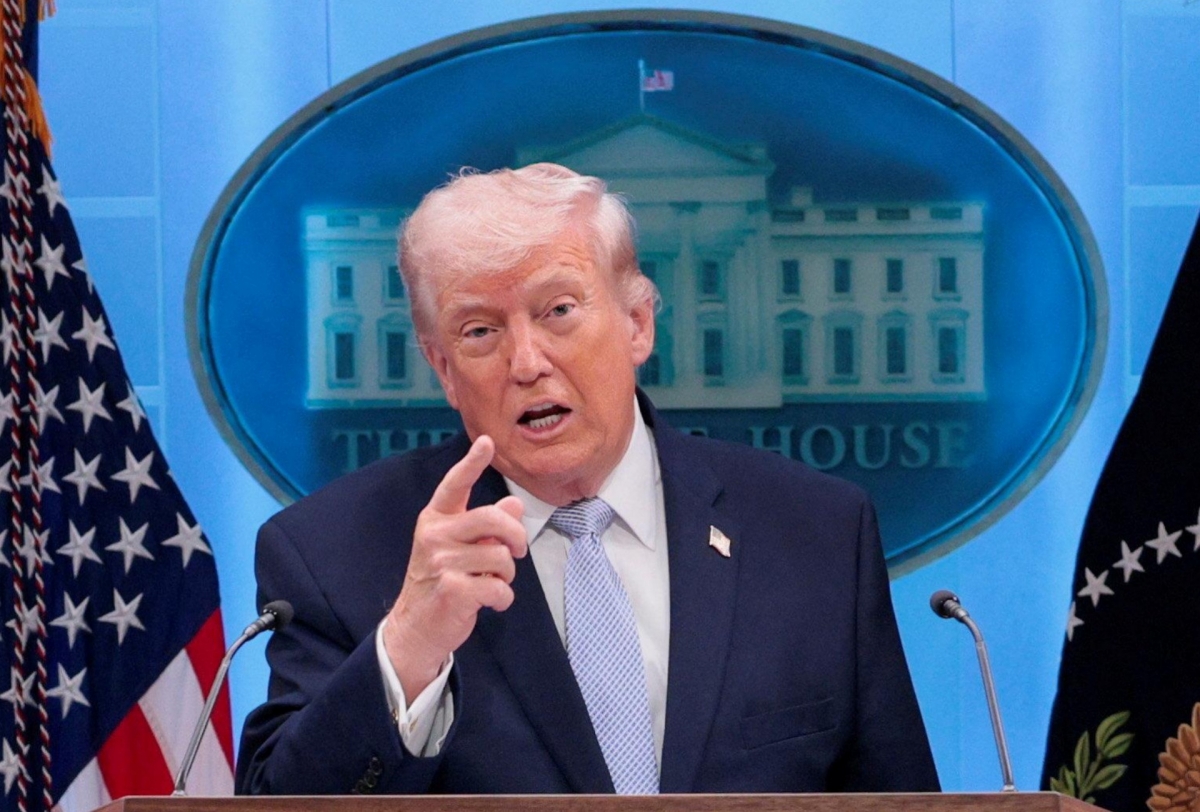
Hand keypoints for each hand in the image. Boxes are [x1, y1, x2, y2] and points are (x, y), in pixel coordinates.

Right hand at [383, 435, 526, 701]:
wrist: (416, 628)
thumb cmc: (443, 581)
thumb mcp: (461, 549)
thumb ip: (487, 527)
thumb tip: (515, 505)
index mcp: (436, 519)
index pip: (455, 485)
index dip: (472, 462)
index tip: (487, 441)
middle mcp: (436, 535)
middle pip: (492, 519)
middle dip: (515, 535)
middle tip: (518, 551)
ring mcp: (441, 562)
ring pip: (501, 558)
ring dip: (507, 576)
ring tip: (492, 583)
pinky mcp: (453, 590)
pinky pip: (499, 588)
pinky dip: (503, 599)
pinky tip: (490, 603)